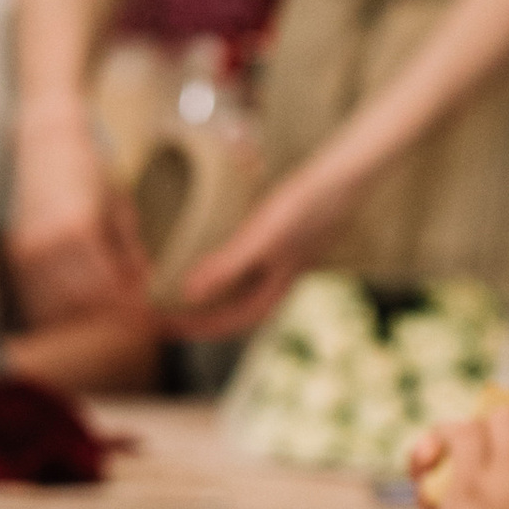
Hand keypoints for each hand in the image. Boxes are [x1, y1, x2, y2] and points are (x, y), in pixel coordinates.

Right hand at [10, 100, 151, 321]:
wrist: (44, 145)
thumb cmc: (88, 172)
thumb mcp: (120, 207)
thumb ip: (129, 251)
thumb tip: (144, 288)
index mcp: (79, 230)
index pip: (107, 288)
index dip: (130, 307)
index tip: (150, 316)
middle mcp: (46, 245)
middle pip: (83, 305)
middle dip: (111, 317)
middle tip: (135, 322)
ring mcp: (26, 253)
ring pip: (58, 307)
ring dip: (86, 318)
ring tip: (113, 318)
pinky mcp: (16, 256)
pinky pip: (38, 296)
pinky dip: (62, 309)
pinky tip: (82, 309)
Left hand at [175, 167, 342, 338]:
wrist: (342, 179)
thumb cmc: (305, 209)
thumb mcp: (263, 238)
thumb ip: (228, 267)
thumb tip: (189, 294)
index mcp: (276, 288)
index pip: (230, 322)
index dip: (197, 328)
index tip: (166, 327)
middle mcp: (279, 281)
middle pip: (236, 311)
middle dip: (202, 317)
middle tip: (167, 314)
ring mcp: (283, 261)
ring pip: (242, 290)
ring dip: (214, 296)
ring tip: (183, 290)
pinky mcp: (284, 240)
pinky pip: (247, 267)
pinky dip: (226, 271)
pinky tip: (215, 255)